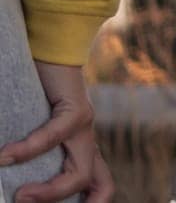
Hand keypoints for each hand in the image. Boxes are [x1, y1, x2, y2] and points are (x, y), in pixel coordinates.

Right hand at [0, 61, 113, 202]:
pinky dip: (27, 150)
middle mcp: (88, 140)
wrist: (51, 53)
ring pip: (79, 170)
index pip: (101, 184)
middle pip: (91, 182)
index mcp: (82, 149)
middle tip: (25, 202)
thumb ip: (35, 155)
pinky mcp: (77, 109)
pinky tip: (5, 156)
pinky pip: (54, 137)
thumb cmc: (37, 95)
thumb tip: (11, 177)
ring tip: (19, 195)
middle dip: (61, 200)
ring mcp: (86, 126)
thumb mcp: (40, 133)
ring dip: (48, 190)